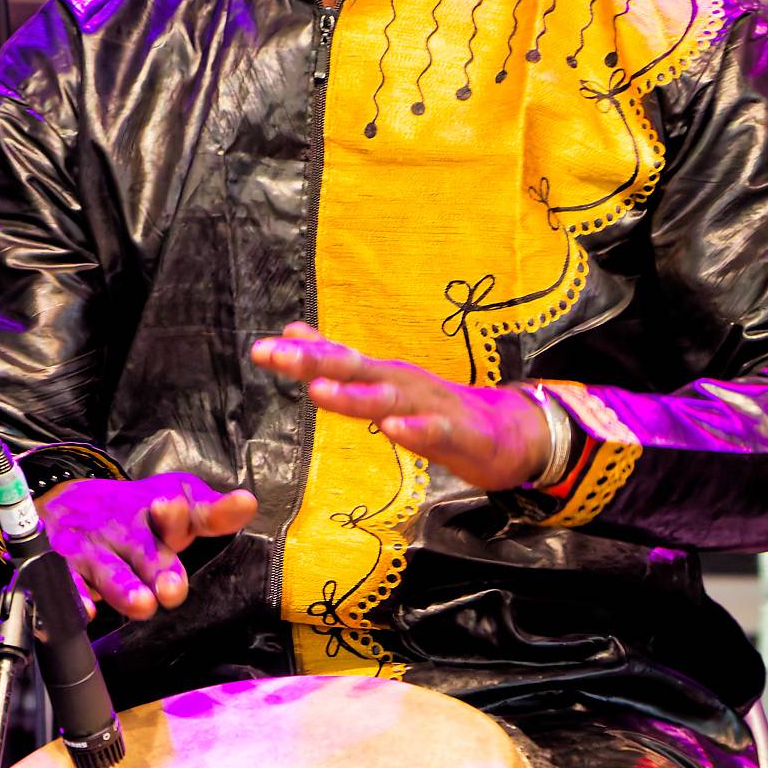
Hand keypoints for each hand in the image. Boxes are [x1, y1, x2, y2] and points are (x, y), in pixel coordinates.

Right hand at [35, 474, 256, 620]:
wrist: (64, 502)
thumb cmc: (134, 513)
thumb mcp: (175, 500)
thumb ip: (211, 512)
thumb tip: (248, 504)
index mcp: (154, 513)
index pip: (171, 513)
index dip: (175, 514)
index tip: (171, 506)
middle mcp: (122, 530)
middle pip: (141, 548)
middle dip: (156, 567)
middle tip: (172, 589)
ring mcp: (91, 550)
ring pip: (107, 571)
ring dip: (122, 587)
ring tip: (142, 604)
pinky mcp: (63, 568)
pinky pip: (67, 584)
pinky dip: (74, 597)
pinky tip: (87, 609)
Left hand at [250, 322, 550, 490]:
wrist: (508, 433)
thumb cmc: (437, 408)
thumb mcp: (383, 383)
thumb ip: (337, 361)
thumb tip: (291, 332)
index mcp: (383, 375)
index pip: (335, 360)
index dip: (299, 356)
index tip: (260, 349)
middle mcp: (402, 384)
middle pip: (354, 371)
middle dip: (313, 364)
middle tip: (275, 356)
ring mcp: (431, 406)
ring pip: (388, 399)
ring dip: (353, 395)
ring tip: (318, 392)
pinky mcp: (459, 434)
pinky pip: (435, 431)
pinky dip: (414, 429)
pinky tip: (393, 428)